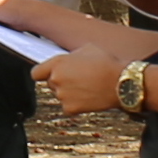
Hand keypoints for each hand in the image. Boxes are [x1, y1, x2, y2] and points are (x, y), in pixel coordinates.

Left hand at [12, 4, 157, 116]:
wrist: (122, 82)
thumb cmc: (107, 64)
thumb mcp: (87, 49)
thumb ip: (70, 56)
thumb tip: (66, 59)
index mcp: (58, 63)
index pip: (36, 72)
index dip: (42, 72)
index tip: (47, 74)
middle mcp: (56, 79)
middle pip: (50, 83)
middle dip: (61, 81)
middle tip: (78, 78)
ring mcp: (62, 95)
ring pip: (60, 95)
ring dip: (69, 92)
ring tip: (87, 86)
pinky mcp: (70, 108)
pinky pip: (68, 107)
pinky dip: (76, 104)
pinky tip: (88, 96)